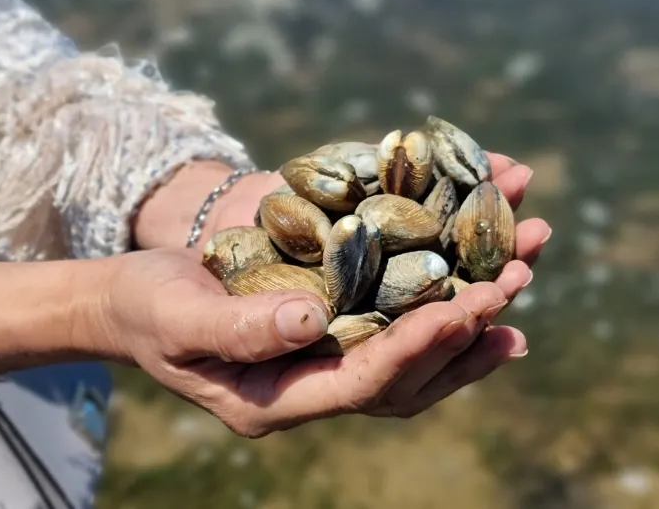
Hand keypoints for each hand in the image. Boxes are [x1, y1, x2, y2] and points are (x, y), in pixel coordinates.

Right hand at [103, 152, 549, 436]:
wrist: (135, 294)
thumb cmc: (148, 310)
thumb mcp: (179, 319)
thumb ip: (238, 330)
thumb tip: (311, 323)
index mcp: (282, 397)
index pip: (366, 382)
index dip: (417, 347)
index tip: (463, 308)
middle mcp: (317, 377)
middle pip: (410, 367)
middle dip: (466, 327)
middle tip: (516, 282)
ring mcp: (328, 344)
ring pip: (414, 339)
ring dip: (470, 306)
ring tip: (522, 271)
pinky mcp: (332, 307)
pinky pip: (396, 303)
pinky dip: (439, 284)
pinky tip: (477, 262)